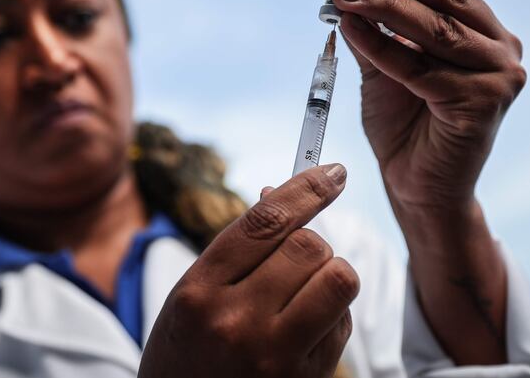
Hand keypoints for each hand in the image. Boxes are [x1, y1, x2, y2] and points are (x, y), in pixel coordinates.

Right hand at [139, 164, 357, 377]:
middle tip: (299, 257)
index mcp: (198, 291)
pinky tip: (305, 326)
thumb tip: (281, 194)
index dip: (306, 189)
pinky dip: (333, 313)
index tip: (332, 173)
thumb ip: (236, 248)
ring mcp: (273, 356)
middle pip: (308, 246)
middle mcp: (235, 322)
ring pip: (338, 279)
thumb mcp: (191, 295)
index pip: (264, 222)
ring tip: (308, 288)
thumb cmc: (185, 352)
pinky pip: (343, 323)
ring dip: (330, 273)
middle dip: (312, 242)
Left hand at [332, 0, 525, 217]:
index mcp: (485, 32)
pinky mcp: (484, 102)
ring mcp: (501, 75)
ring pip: (436, 29)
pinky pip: (422, 68)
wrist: (416, 186)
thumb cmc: (404, 127)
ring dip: (383, 7)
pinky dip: (382, 47)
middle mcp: (501, 48)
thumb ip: (374, 32)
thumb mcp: (385, 69)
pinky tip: (351, 30)